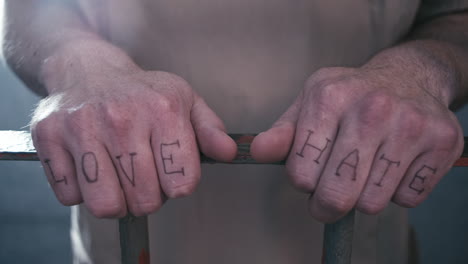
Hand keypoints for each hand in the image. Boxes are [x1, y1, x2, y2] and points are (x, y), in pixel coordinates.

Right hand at [31, 49, 235, 217]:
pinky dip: (82, 193)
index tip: (171, 173)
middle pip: (146, 200)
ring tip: (118, 179)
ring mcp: (82, 128)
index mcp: (163, 110)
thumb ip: (209, 129)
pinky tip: (90, 168)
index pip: (182, 183)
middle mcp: (122, 119)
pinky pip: (70, 197)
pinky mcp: (49, 138)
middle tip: (142, 175)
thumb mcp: (184, 100)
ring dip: (115, 201)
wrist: (86, 69)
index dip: (179, 186)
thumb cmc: (140, 91)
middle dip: (148, 197)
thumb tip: (229, 153)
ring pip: (106, 205)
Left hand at [251, 66, 462, 222]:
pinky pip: (408, 199)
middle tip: (331, 194)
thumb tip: (255, 151)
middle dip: (327, 204)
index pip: (301, 174)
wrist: (408, 76)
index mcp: (330, 96)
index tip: (309, 177)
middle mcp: (372, 108)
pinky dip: (397, 192)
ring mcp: (411, 124)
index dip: (302, 183)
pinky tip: (394, 165)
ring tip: (366, 169)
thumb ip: (282, 132)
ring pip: (373, 203)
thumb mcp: (309, 103)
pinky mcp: (443, 142)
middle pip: (336, 195)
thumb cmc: (350, 95)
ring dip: (364, 196)